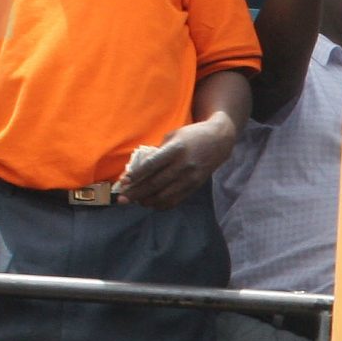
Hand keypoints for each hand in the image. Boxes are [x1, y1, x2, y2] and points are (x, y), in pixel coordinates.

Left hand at [119, 113, 238, 208]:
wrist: (219, 141)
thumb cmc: (191, 136)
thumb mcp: (173, 136)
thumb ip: (158, 151)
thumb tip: (140, 168)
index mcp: (176, 149)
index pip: (152, 165)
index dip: (136, 175)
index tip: (123, 182)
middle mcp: (183, 165)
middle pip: (155, 183)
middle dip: (136, 193)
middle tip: (122, 199)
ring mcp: (190, 177)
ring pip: (165, 195)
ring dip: (147, 200)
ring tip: (136, 201)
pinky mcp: (195, 186)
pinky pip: (176, 200)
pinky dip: (162, 204)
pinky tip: (152, 204)